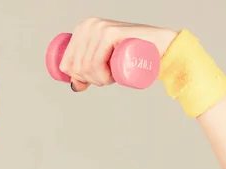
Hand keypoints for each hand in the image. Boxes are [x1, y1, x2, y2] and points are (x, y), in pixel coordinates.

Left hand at [58, 17, 176, 91]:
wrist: (159, 46)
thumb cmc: (132, 55)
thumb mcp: (104, 64)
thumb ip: (86, 74)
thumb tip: (74, 85)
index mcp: (82, 29)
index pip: (65, 64)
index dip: (79, 78)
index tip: (96, 78)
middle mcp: (88, 25)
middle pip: (75, 68)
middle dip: (91, 80)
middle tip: (108, 78)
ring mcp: (99, 28)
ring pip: (85, 67)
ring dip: (99, 80)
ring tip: (113, 76)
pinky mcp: (110, 33)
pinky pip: (95, 63)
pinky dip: (103, 76)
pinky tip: (113, 76)